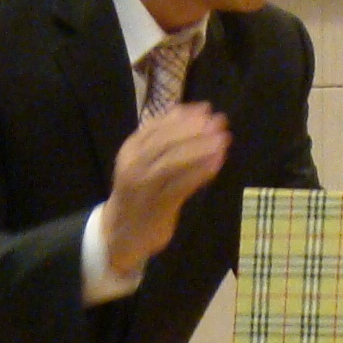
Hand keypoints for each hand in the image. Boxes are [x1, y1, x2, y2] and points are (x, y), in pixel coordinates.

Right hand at [101, 103, 229, 278]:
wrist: (120, 233)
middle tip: (219, 122)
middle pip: (164, 142)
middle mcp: (134, 164)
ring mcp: (144, 186)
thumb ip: (162, 141)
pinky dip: (199, 174)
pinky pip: (181, 186)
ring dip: (199, 149)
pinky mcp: (157, 206)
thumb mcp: (143, 162)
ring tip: (222, 140)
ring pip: (172, 162)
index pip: (156, 126)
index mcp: (130, 149)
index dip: (182, 116)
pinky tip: (217, 164)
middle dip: (194, 130)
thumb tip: (190, 114)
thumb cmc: (139, 193)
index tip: (206, 108)